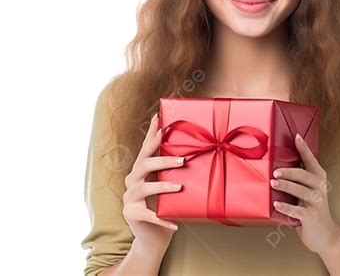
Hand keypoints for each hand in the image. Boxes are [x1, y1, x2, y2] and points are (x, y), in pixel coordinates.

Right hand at [122, 113, 184, 250]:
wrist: (154, 236)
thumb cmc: (165, 205)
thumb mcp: (169, 184)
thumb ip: (173, 170)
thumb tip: (195, 152)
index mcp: (140, 169)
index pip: (145, 148)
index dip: (151, 133)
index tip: (158, 117)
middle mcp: (132, 180)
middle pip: (144, 164)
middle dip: (163, 160)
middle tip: (182, 160)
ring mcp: (129, 197)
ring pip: (144, 187)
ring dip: (162, 186)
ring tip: (179, 187)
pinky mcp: (131, 214)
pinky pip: (148, 215)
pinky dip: (162, 218)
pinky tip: (175, 223)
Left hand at [270, 133, 339, 254]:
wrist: (325, 235)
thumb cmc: (311, 207)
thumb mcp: (308, 189)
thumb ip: (299, 177)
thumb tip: (278, 160)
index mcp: (318, 177)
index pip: (310, 159)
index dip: (304, 148)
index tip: (296, 137)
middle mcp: (319, 188)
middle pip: (304, 175)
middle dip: (289, 171)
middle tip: (275, 171)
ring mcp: (316, 203)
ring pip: (301, 191)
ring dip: (286, 186)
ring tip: (273, 184)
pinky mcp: (311, 217)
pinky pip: (297, 211)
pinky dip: (286, 207)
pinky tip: (276, 204)